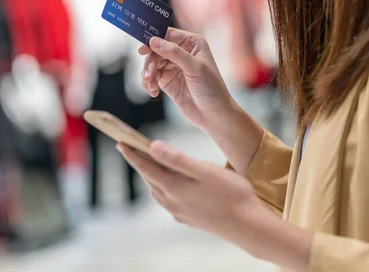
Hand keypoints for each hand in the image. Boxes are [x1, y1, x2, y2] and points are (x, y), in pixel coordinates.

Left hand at [118, 141, 262, 242]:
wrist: (249, 226)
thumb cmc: (232, 194)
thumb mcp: (205, 170)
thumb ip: (178, 158)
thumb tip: (152, 147)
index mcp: (174, 187)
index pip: (146, 167)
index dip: (132, 153)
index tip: (119, 142)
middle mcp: (172, 202)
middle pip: (150, 178)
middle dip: (140, 162)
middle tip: (131, 147)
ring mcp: (180, 212)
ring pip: (158, 190)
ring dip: (151, 175)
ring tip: (149, 162)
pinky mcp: (188, 218)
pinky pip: (167, 200)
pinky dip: (163, 188)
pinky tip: (170, 184)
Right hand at [140, 29, 232, 130]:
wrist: (213, 115)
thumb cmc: (211, 88)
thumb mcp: (195, 67)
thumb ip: (174, 53)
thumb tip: (154, 41)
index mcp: (192, 43)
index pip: (168, 34)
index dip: (154, 40)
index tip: (143, 50)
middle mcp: (181, 52)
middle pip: (156, 49)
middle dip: (150, 62)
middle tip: (149, 75)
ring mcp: (173, 66)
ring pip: (152, 63)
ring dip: (148, 74)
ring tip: (151, 85)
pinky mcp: (167, 80)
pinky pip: (151, 76)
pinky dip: (148, 83)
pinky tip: (153, 92)